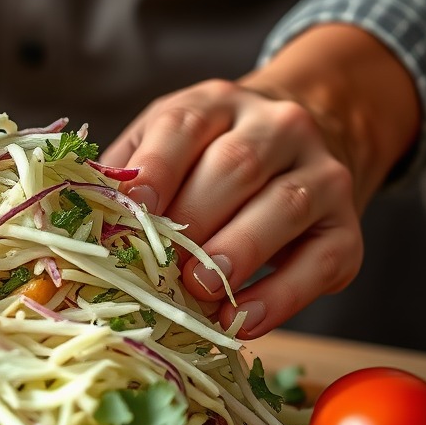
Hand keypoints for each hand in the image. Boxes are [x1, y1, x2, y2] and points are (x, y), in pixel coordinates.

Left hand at [101, 78, 363, 338]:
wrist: (302, 144)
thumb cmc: (208, 157)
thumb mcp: (163, 144)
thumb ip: (127, 174)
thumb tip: (79, 216)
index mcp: (216, 104)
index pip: (185, 126)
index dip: (158, 169)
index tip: (135, 211)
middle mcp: (277, 127)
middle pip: (237, 166)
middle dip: (196, 218)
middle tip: (163, 266)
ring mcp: (320, 173)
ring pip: (285, 206)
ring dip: (238, 252)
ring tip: (199, 290)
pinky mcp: (346, 227)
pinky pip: (322, 260)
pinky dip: (282, 296)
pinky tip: (244, 320)